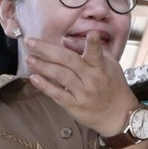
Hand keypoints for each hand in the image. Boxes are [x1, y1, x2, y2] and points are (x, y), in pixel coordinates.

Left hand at [24, 34, 139, 137]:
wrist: (118, 115)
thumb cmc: (112, 85)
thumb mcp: (109, 64)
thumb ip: (89, 51)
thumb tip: (66, 41)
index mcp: (101, 67)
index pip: (97, 53)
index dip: (93, 43)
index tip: (91, 33)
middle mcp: (92, 79)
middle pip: (68, 61)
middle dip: (48, 50)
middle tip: (30, 42)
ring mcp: (83, 93)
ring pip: (60, 76)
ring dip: (43, 66)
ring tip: (29, 59)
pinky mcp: (75, 106)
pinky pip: (57, 95)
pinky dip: (45, 86)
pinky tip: (34, 78)